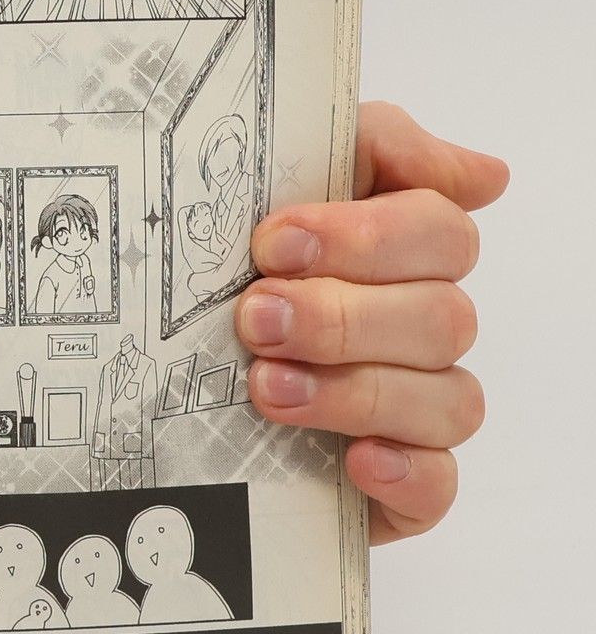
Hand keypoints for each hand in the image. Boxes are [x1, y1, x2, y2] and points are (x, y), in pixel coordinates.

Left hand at [236, 103, 505, 543]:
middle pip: (441, 318)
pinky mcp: (395, 485)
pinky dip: (406, 472)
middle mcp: (417, 331)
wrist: (148, 381)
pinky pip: (437, 485)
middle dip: (342, 316)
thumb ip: (375, 148)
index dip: (366, 236)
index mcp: (400, 255)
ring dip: (355, 390)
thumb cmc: (221, 271)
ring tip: (265, 385)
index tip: (275, 241)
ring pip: (445, 400)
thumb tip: (486, 176)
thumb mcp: (272, 179)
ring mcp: (412, 411)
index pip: (440, 233)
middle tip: (254, 317)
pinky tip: (356, 459)